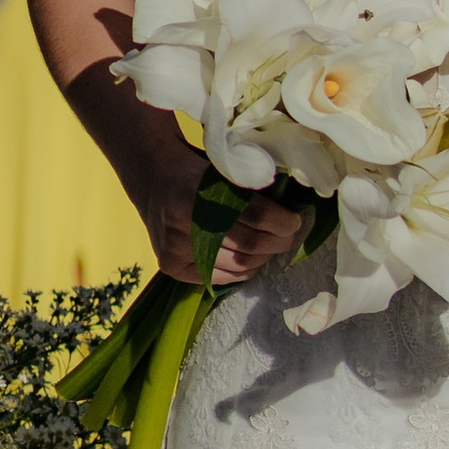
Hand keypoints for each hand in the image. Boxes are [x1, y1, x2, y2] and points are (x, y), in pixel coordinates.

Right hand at [144, 163, 307, 288]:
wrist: (154, 180)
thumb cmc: (198, 174)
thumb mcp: (224, 171)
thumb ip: (252, 190)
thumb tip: (291, 215)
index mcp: (203, 192)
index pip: (257, 216)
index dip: (283, 223)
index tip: (294, 222)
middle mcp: (186, 221)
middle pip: (250, 245)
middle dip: (277, 244)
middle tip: (287, 240)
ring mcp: (176, 247)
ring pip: (236, 266)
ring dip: (261, 260)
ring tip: (268, 250)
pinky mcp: (171, 265)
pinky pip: (217, 278)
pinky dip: (240, 272)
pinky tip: (248, 262)